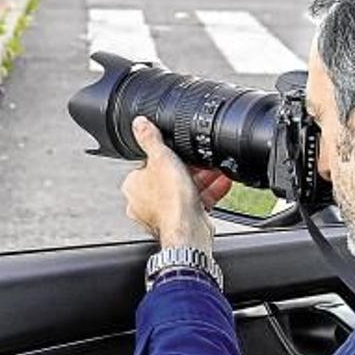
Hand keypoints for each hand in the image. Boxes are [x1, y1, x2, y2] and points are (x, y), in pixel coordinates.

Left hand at [121, 116, 232, 251]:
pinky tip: (222, 182)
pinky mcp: (182, 221)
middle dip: (187, 168)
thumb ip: (150, 139)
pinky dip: (210, 192)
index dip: (165, 156)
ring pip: (184, 190)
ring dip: (202, 179)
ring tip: (216, 169)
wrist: (188, 231)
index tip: (179, 151)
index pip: (147, 164)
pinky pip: (197, 202)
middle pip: (168, 177)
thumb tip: (139, 123)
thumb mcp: (161, 158)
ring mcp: (163, 213)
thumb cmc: (169, 200)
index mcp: (133, 186)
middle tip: (200, 160)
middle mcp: (144, 202)